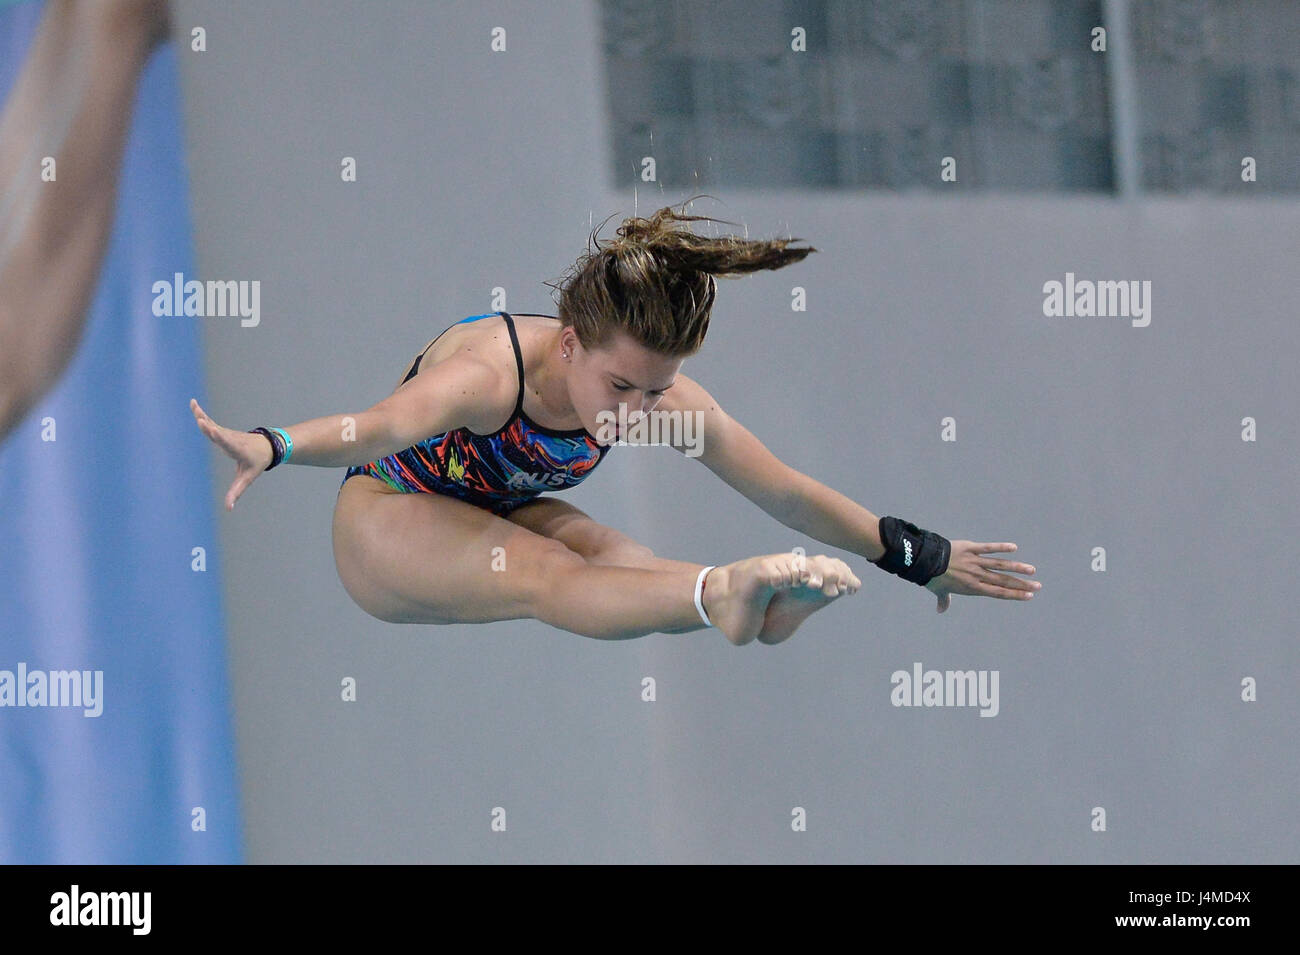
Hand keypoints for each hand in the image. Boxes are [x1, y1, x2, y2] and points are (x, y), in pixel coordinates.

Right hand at [190, 398, 271, 509]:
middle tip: (200, 420)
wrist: (267, 446)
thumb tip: (228, 508)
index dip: (220, 437)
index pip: (228, 442)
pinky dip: (201, 414)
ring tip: (193, 405)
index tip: (213, 430)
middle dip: (209, 427)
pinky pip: (210, 422)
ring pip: (213, 424)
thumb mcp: (248, 477)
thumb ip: (236, 491)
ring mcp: (226, 432)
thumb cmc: (257, 462)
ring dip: (203, 415)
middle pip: (218, 432)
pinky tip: (193, 404)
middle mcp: (231, 438)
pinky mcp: (222, 430)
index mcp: (238, 449)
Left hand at [922, 540, 1040, 613]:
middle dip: (1022, 584)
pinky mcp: (970, 548)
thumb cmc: (932, 578)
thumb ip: (944, 600)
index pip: (999, 593)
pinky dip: (1000, 547)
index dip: (1015, 595)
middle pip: (1004, 581)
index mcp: (973, 587)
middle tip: (1038, 586)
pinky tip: (1014, 547)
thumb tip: (940, 611)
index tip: (1029, 596)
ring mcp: (975, 562)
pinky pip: (988, 548)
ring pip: (999, 565)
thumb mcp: (939, 591)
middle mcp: (977, 576)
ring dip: (1017, 567)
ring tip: (1031, 570)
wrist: (925, 562)